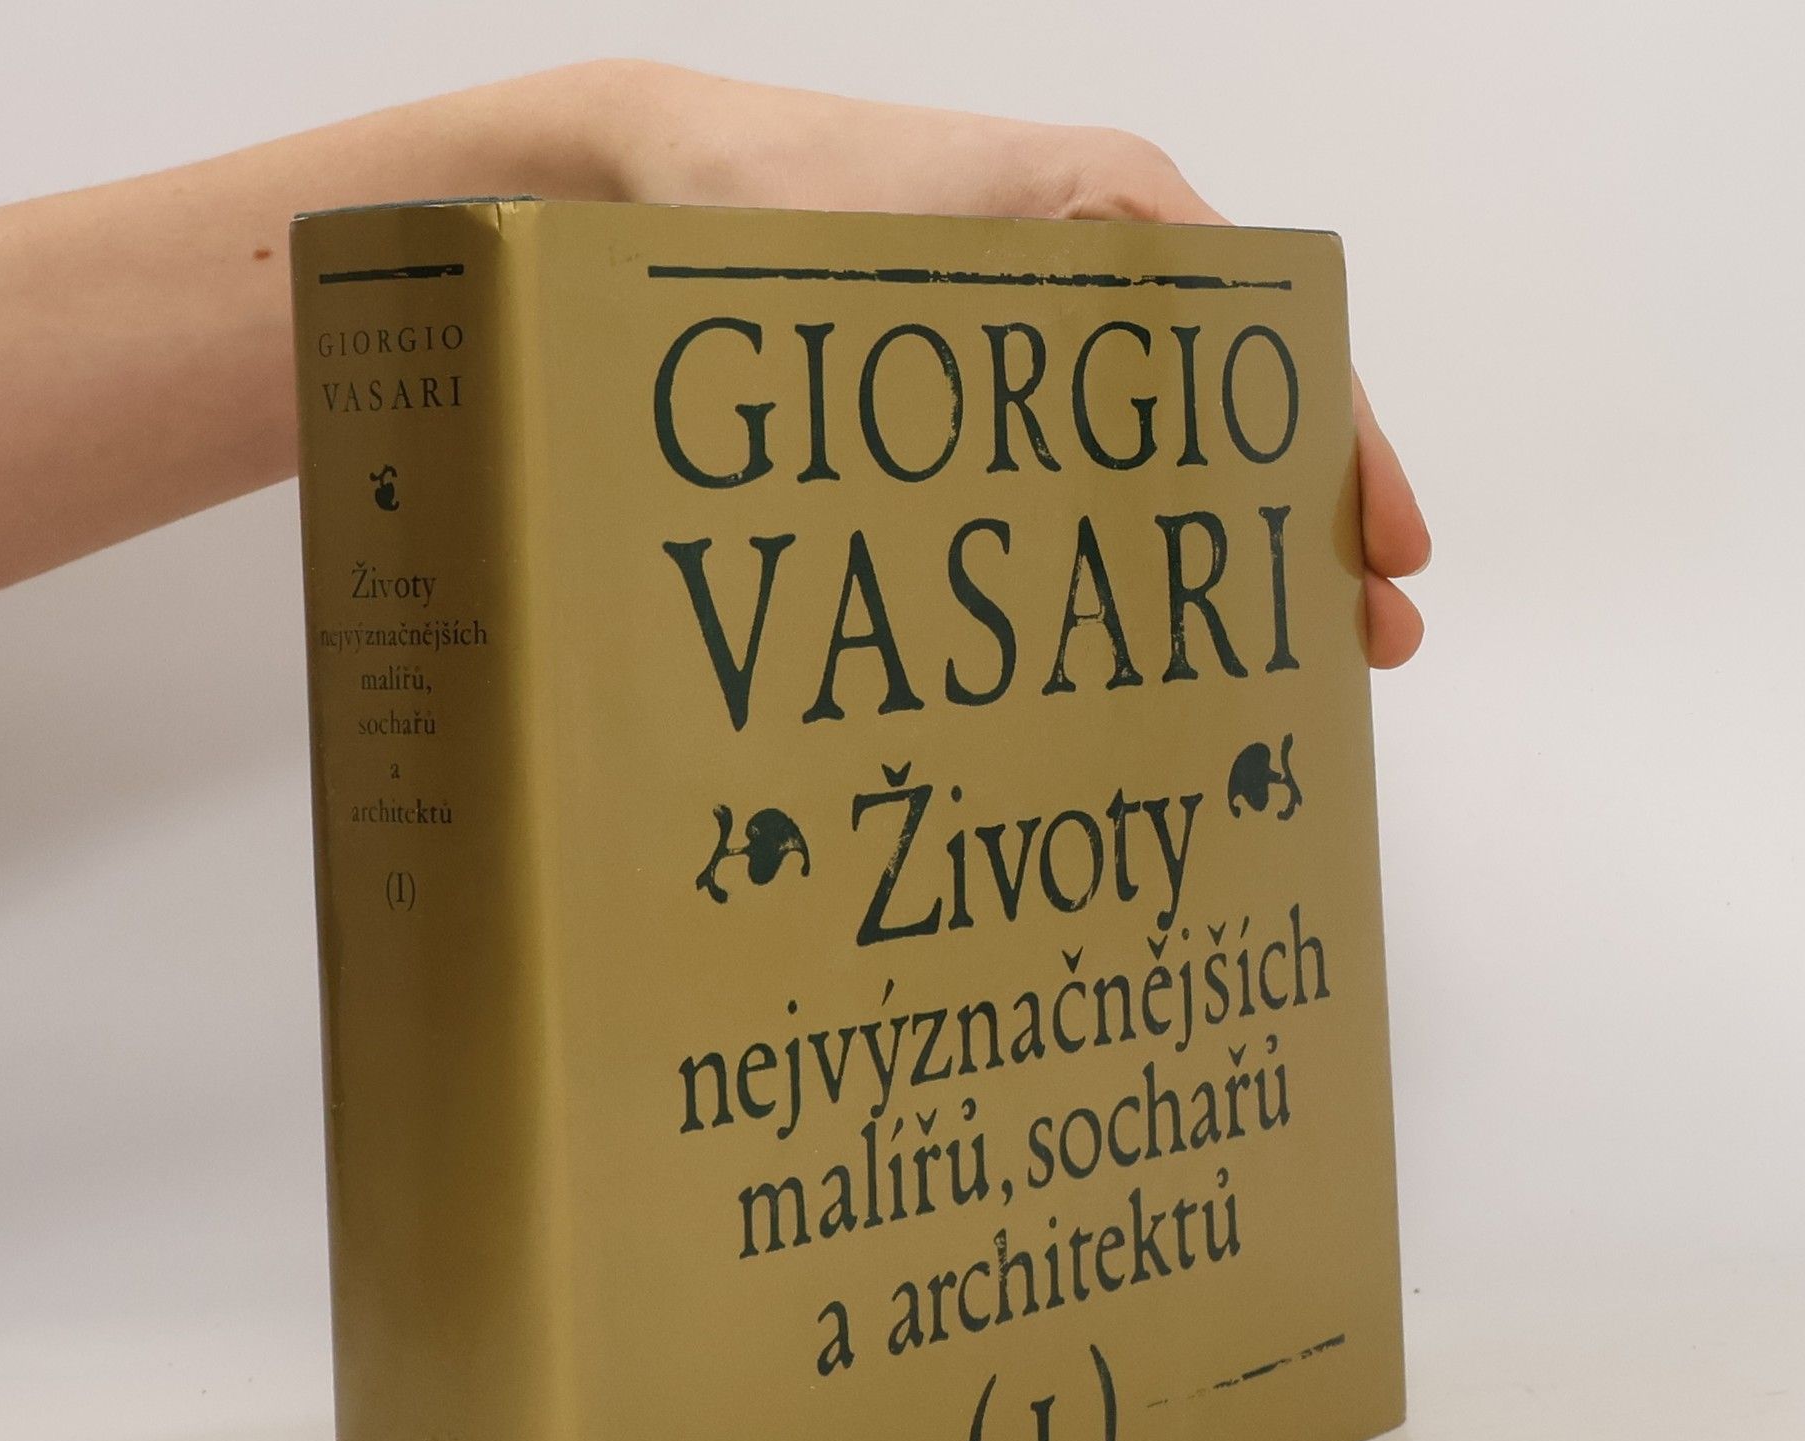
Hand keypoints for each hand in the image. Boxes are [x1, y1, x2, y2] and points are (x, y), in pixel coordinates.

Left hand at [585, 62, 1430, 665]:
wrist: (652, 184)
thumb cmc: (769, 199)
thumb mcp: (914, 266)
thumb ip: (1038, 341)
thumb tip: (1158, 477)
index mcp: (1113, 212)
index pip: (1275, 346)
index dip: (1341, 460)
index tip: (1389, 558)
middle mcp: (1094, 263)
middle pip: (1243, 403)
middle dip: (1304, 525)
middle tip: (1359, 647)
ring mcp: (1040, 325)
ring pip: (1172, 441)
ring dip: (1224, 542)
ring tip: (1272, 656)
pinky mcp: (983, 374)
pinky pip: (1090, 452)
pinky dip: (1132, 528)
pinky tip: (1141, 612)